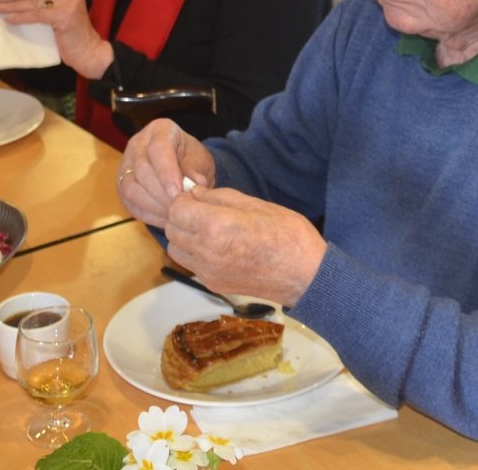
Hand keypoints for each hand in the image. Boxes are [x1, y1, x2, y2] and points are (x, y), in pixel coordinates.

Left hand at [0, 0, 110, 77]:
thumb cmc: (72, 36)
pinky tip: (9, 20)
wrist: (88, 52)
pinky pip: (36, 15)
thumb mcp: (62, 13)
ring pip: (34, 2)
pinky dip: (21, 17)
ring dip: (13, 5)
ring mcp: (68, 3)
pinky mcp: (64, 16)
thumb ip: (49, 2)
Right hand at [118, 120, 216, 226]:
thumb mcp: (201, 159)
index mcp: (160, 130)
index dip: (167, 173)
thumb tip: (196, 182)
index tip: (178, 192)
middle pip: (142, 170)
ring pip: (130, 188)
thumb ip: (197, 168)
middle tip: (179, 209)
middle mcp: (137, 144)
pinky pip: (129, 203)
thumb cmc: (191, 159)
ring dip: (153, 206)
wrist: (180, 166)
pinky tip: (164, 220)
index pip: (159, 149)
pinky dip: (147, 214)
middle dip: (161, 194)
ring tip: (173, 216)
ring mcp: (125, 164)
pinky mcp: (121, 184)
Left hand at [164, 187, 326, 306]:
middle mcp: (206, 252)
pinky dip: (193, 252)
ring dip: (184, 235)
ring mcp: (208, 272)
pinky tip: (215, 245)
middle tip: (203, 210)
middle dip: (182, 215)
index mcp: (217, 227)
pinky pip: (190, 264)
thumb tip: (194, 193)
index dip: (185, 199)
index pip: (177, 209)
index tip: (198, 196)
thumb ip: (219, 197)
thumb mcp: (256, 204)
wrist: (305, 275)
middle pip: (172, 229)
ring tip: (207, 228)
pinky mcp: (213, 284)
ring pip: (175, 248)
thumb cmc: (287, 235)